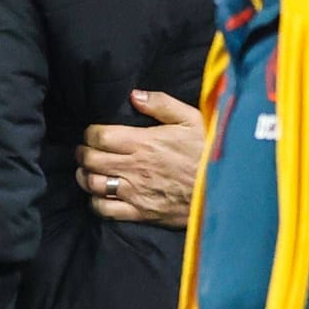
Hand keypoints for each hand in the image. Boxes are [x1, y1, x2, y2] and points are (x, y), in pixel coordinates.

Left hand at [76, 90, 204, 228]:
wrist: (225, 189)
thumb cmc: (208, 152)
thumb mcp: (191, 120)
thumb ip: (161, 104)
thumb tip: (134, 95)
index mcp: (144, 142)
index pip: (99, 136)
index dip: (90, 133)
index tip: (93, 134)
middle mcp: (134, 167)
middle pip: (91, 159)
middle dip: (83, 153)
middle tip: (85, 151)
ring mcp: (135, 192)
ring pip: (93, 184)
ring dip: (85, 176)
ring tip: (88, 171)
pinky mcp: (140, 213)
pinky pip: (104, 210)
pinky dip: (95, 202)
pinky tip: (99, 195)